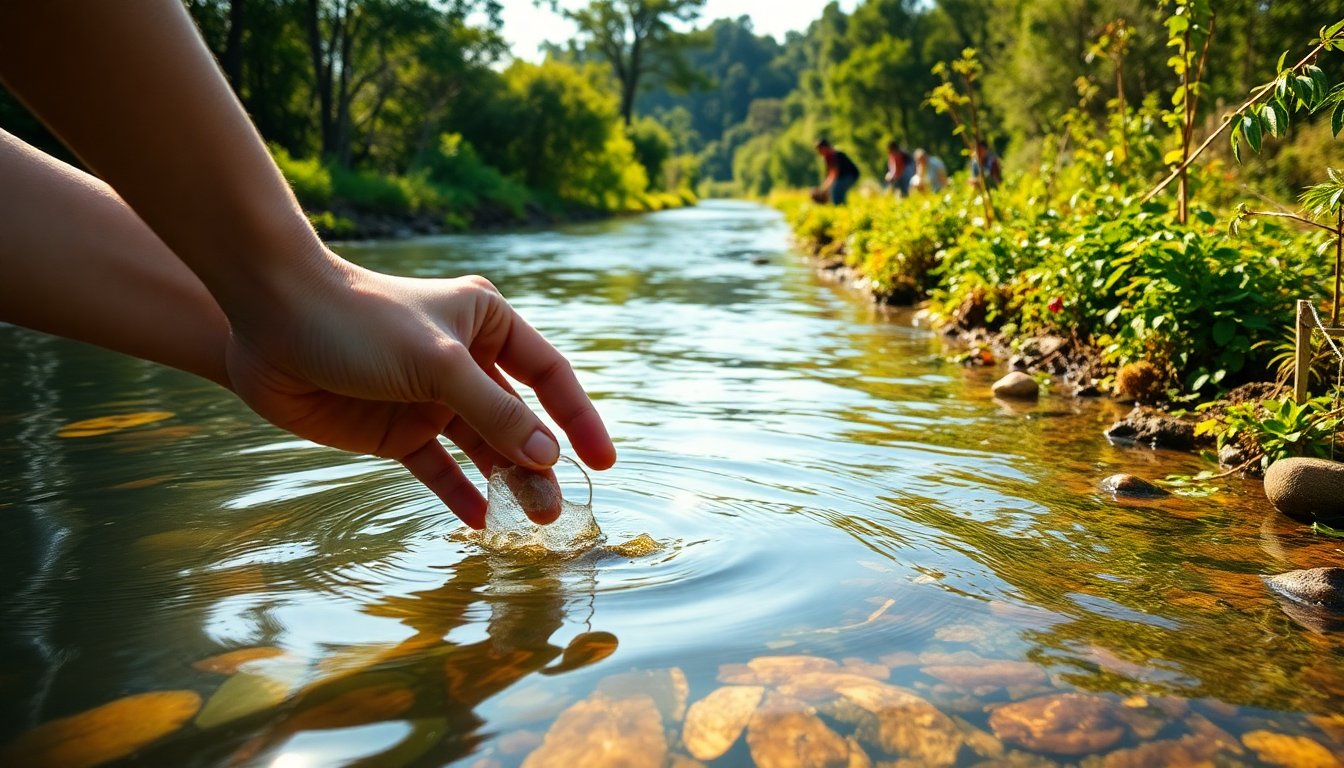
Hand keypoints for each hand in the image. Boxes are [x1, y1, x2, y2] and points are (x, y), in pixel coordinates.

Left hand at [224, 257, 614, 528]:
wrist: (270, 323)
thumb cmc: (360, 322)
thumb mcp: (439, 365)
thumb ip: (496, 413)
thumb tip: (549, 457)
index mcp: (487, 324)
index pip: (549, 375)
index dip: (578, 417)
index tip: (603, 462)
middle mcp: (465, 361)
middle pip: (519, 420)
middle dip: (540, 464)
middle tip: (556, 511)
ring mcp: (430, 398)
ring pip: (482, 448)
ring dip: (505, 482)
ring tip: (529, 521)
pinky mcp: (395, 428)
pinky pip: (437, 467)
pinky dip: (458, 491)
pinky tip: (478, 518)